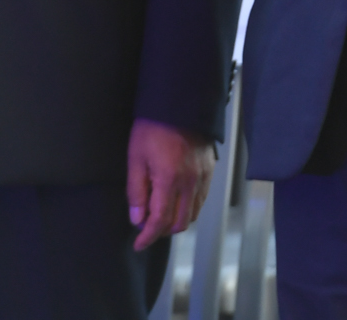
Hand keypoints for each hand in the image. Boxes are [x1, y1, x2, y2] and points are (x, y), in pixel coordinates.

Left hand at [127, 118, 214, 250]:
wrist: (180, 103)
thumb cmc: (153, 127)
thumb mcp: (136, 158)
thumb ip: (136, 191)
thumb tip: (137, 218)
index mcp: (170, 180)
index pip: (160, 220)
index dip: (148, 236)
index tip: (138, 244)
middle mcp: (190, 182)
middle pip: (179, 222)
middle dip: (162, 231)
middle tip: (147, 228)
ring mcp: (203, 176)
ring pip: (193, 213)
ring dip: (176, 221)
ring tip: (161, 214)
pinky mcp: (210, 170)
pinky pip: (201, 199)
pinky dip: (189, 207)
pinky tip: (176, 201)